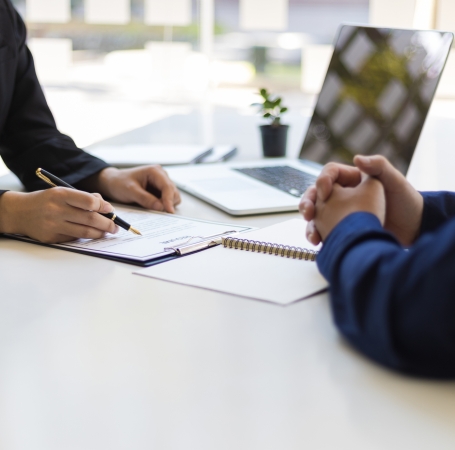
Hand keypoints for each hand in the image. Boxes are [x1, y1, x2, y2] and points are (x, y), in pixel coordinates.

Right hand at [0, 188, 117, 242]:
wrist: (20, 212)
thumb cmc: (47, 200)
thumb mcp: (63, 192)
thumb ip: (84, 197)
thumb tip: (106, 207)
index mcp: (61, 195)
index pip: (89, 202)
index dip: (104, 207)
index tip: (111, 210)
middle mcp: (56, 210)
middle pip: (91, 219)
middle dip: (108, 224)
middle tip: (116, 226)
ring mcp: (53, 225)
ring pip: (85, 232)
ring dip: (101, 233)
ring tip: (108, 232)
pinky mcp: (52, 238)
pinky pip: (75, 238)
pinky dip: (85, 236)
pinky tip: (91, 233)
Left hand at [89, 166, 180, 213]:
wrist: (112, 183)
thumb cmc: (119, 183)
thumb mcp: (130, 191)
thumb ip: (145, 198)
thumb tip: (160, 207)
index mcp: (155, 172)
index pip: (168, 187)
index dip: (169, 200)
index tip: (169, 211)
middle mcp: (161, 176)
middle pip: (174, 192)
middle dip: (168, 203)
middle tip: (158, 212)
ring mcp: (161, 184)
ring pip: (173, 197)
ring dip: (166, 205)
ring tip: (152, 208)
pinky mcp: (159, 191)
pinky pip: (167, 201)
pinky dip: (163, 206)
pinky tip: (153, 207)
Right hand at [300, 156, 423, 245]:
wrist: (413, 229)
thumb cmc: (406, 202)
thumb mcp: (395, 181)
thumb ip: (378, 166)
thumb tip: (356, 158)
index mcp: (353, 179)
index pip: (330, 173)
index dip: (323, 180)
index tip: (325, 193)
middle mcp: (343, 194)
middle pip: (316, 194)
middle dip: (307, 202)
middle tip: (308, 213)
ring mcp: (340, 213)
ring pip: (316, 214)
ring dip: (309, 223)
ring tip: (312, 234)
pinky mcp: (341, 229)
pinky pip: (323, 230)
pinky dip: (317, 235)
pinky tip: (318, 242)